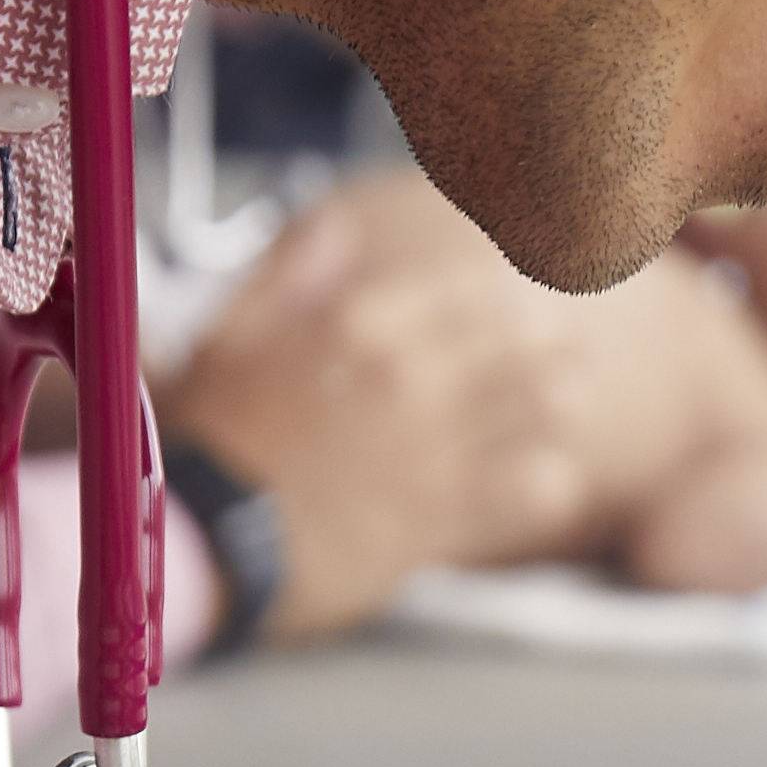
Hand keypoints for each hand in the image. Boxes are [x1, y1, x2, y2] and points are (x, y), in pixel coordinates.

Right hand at [162, 184, 594, 637]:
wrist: (200, 543)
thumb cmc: (205, 442)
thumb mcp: (225, 337)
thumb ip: (287, 274)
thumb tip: (335, 223)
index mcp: (359, 324)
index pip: (470, 286)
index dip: (509, 289)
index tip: (524, 293)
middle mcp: (408, 378)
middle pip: (524, 340)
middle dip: (551, 340)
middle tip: (563, 346)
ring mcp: (432, 448)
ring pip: (544, 407)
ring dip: (560, 400)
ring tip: (567, 401)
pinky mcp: (442, 518)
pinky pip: (534, 490)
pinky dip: (550, 480)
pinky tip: (549, 477)